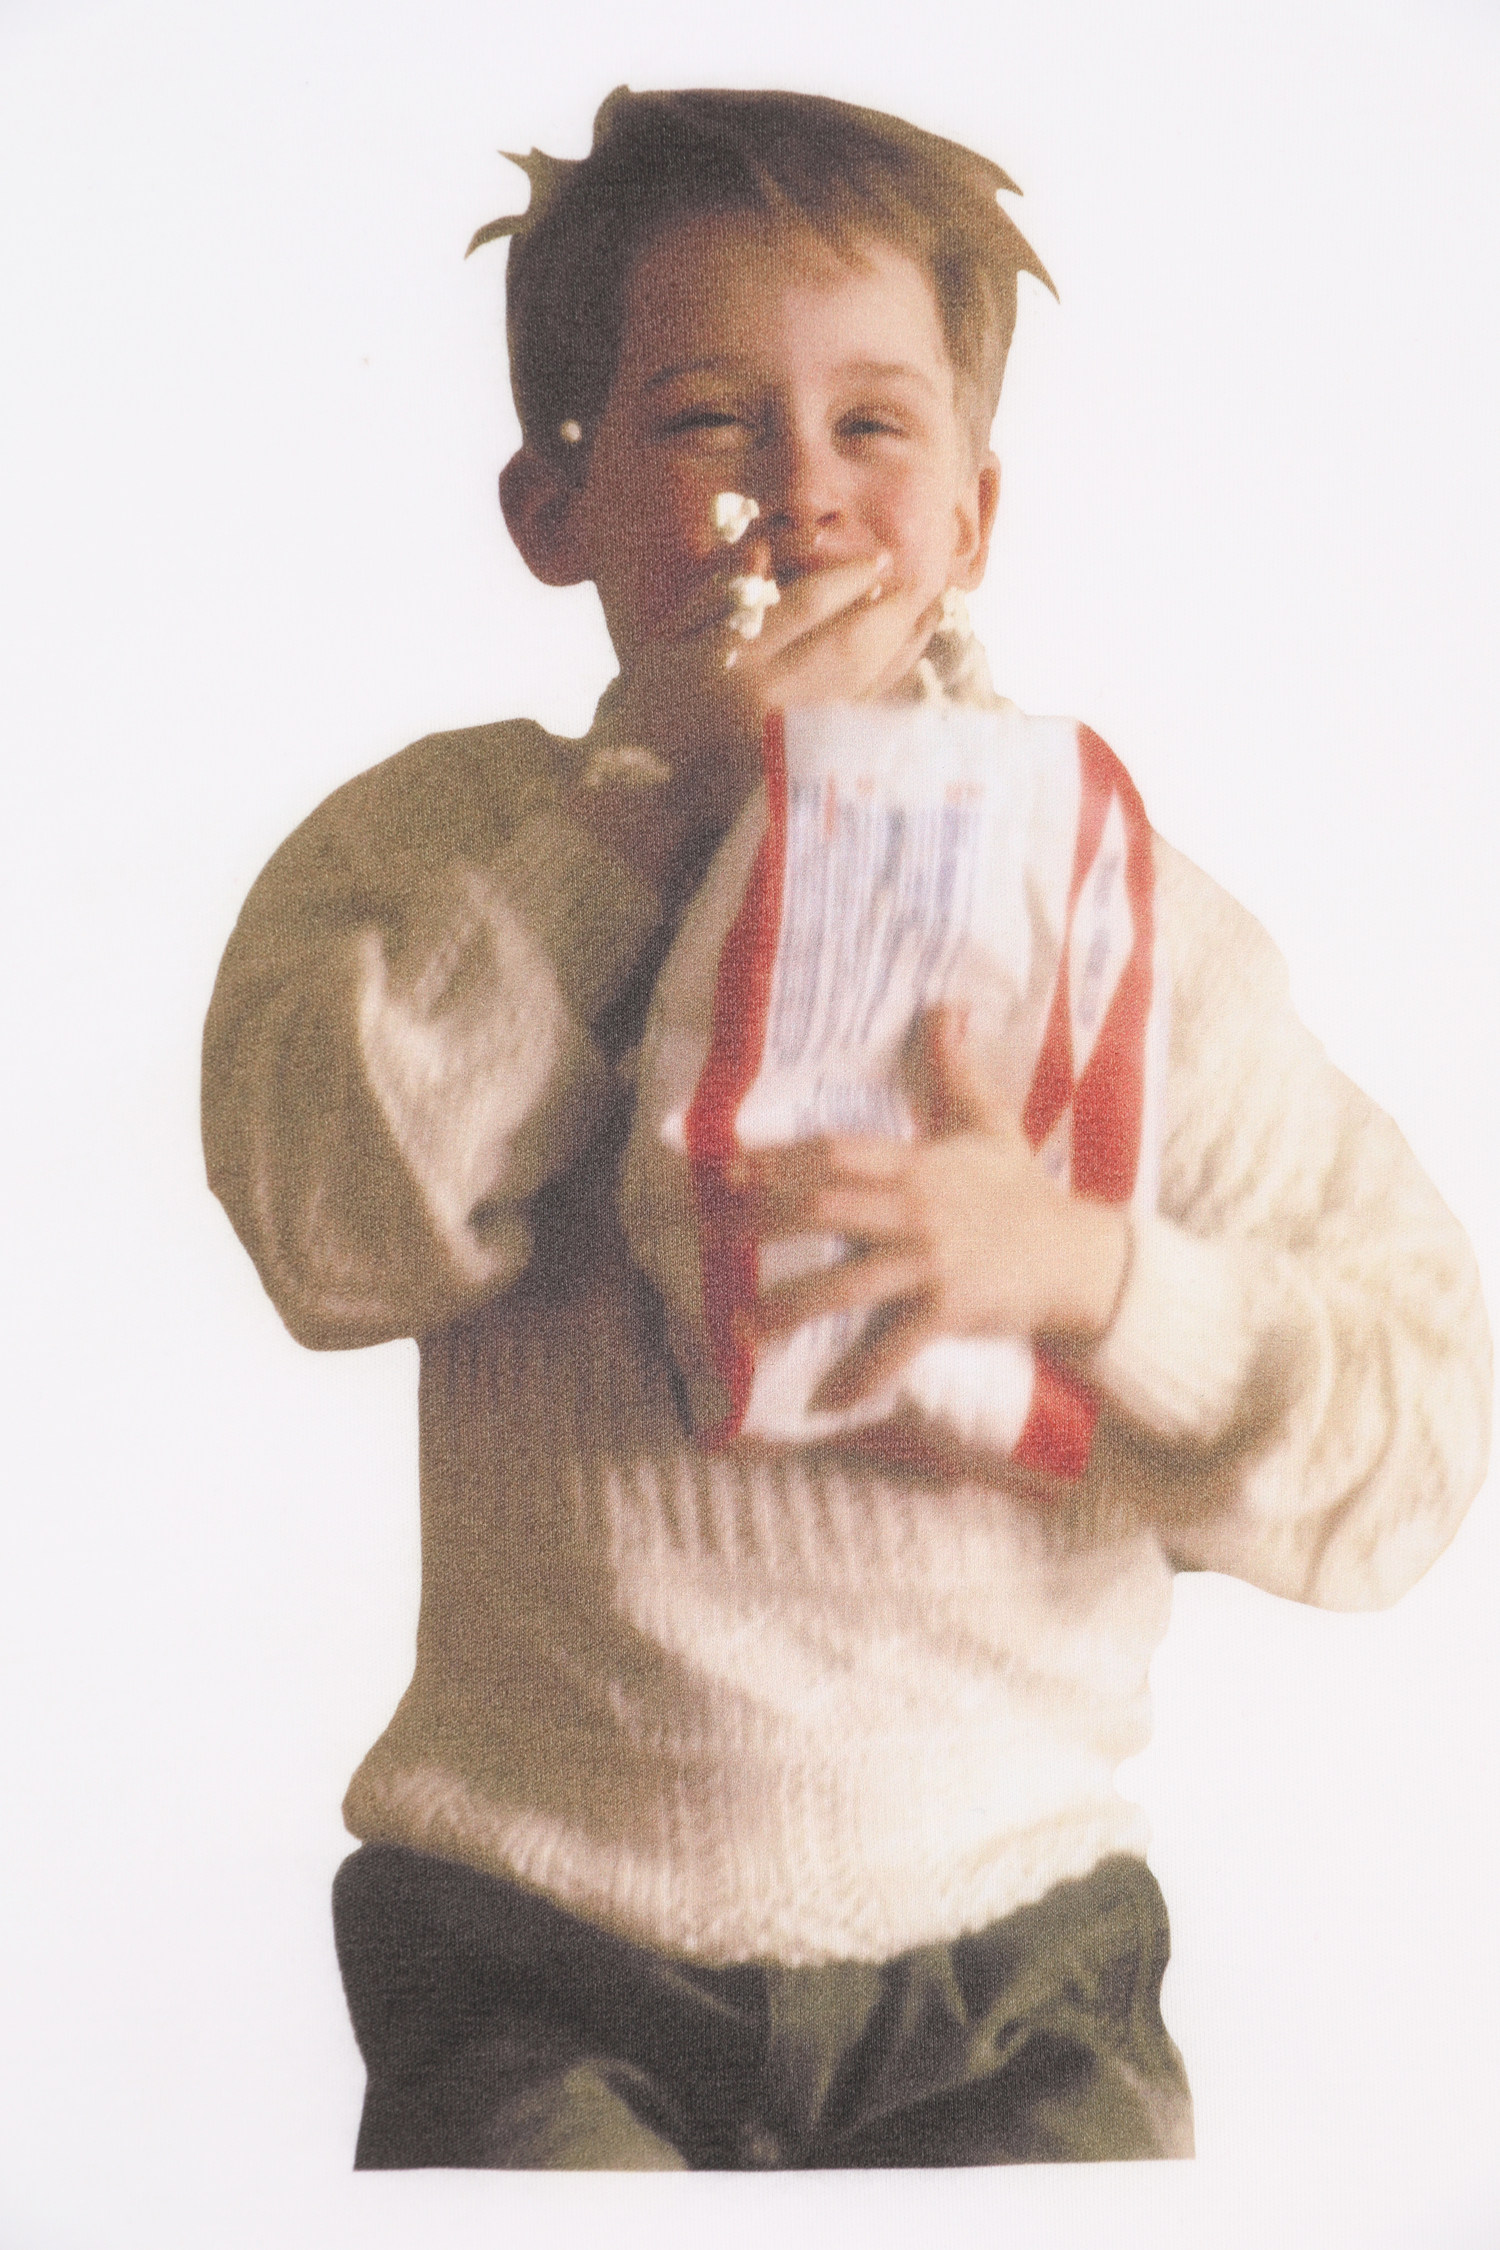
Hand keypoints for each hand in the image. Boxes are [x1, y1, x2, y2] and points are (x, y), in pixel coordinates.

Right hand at [581, 539, 943, 882]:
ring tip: (927, 616)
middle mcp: (771, 703)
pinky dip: (889, 687)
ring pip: (867, 683)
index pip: (806, 607)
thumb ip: (714, 597)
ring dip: (904, 647)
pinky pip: (861, 719)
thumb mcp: (664, 649)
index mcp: (730, 666)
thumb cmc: (644, 720)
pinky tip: (905, 665)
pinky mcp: (808, 773)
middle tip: (919, 586)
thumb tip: (762, 552)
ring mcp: (795, 743)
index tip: (876, 561)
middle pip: (851, 645)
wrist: (638, 808)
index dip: (846, 579)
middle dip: (892, 612)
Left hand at [727, 1006, 1131, 1410]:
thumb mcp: (992, 1125)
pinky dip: (862, 1374)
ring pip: (848, 1283)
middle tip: (710, 1237)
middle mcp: (918, 1209)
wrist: (1080, 1256)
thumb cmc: (1025, 1193)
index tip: (727, 1169)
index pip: (836, 1152)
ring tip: (742, 1327)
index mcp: (917, 1166)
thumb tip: (947, 1006)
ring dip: (792, 1307)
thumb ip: (958, 1071)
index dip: (779, 1159)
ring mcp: (934, 1261)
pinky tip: (825, 1400)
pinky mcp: (952, 1308)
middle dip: (763, 1222)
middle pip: (827, 1208)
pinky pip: (897, 1344)